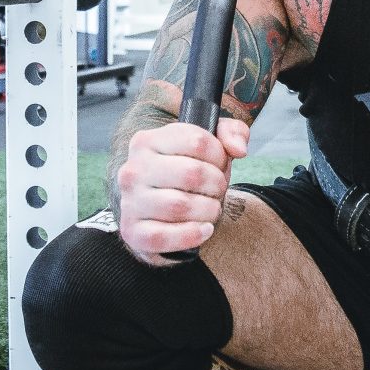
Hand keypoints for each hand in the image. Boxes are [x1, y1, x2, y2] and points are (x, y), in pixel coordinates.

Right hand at [114, 117, 249, 265]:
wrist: (161, 213)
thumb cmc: (189, 174)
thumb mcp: (210, 146)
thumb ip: (231, 132)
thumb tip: (239, 148)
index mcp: (147, 141)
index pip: (197, 140)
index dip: (219, 155)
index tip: (220, 165)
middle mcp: (133, 169)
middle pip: (192, 173)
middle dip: (216, 184)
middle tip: (218, 190)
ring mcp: (130, 201)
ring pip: (180, 205)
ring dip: (208, 210)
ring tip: (211, 209)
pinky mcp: (133, 232)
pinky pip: (164, 236)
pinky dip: (192, 235)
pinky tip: (205, 230)